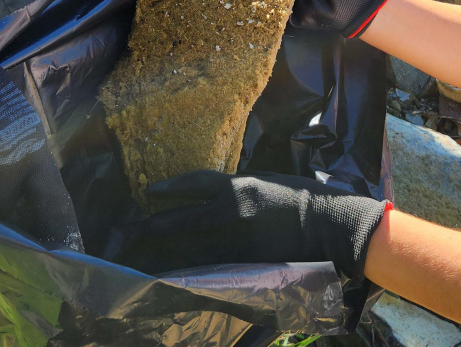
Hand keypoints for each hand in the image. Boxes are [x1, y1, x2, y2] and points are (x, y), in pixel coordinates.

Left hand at [117, 170, 387, 278]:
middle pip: (183, 222)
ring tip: (142, 261)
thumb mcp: (269, 181)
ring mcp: (238, 243)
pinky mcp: (248, 265)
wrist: (331, 225)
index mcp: (238, 188)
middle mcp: (231, 214)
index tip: (149, 192)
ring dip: (167, 256)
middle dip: (155, 227)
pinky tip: (178, 279)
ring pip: (192, 251)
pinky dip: (195, 273)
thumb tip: (220, 194)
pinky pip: (214, 270)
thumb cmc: (305, 198)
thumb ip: (241, 189)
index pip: (194, 185)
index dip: (169, 189)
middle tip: (130, 232)